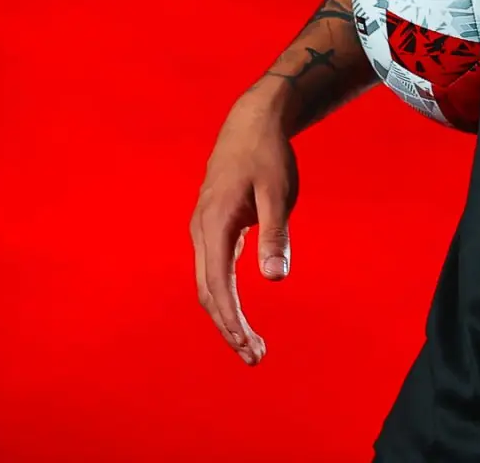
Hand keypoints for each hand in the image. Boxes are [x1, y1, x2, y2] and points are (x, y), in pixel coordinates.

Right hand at [190, 87, 299, 365]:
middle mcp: (201, 231)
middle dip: (230, 328)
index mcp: (214, 226)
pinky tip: (240, 311)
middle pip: (209, 293)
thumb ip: (275, 235)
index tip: (250, 347)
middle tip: (255, 357)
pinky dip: (225, 295)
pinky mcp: (213, 226)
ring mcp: (204, 229)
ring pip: (209, 283)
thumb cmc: (267, 155)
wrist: (253, 122)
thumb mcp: (278, 193)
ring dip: (227, 315)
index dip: (232, 322)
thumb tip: (275, 280)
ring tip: (251, 343)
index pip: (218, 287)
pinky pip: (214, 269)